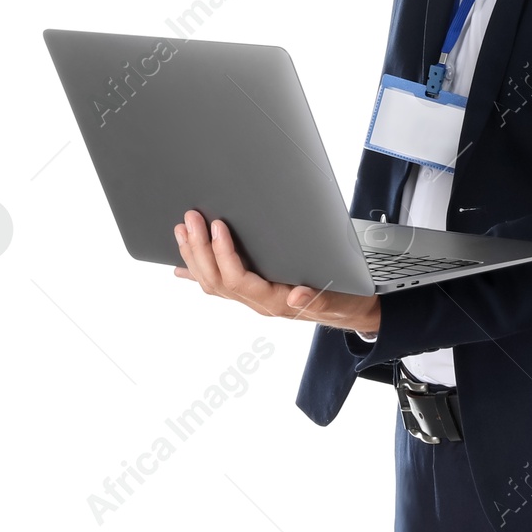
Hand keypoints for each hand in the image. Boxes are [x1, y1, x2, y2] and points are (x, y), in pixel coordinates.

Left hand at [171, 209, 382, 330]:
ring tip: (182, 231)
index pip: (238, 280)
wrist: (348, 311)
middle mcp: (257, 303)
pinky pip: (219, 285)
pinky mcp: (251, 292)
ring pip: (212, 282)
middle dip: (200, 249)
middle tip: (190, 220)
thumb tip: (295, 297)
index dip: (224, 254)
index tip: (217, 227)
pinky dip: (198, 273)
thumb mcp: (337, 299)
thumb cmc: (343, 301)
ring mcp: (252, 299)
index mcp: (274, 303)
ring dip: (194, 256)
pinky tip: (183, 266)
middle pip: (217, 280)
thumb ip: (317, 298)